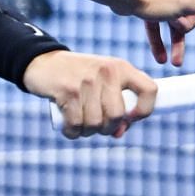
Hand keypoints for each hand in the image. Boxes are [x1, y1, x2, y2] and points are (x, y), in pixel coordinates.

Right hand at [25, 51, 156, 139]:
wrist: (44, 62)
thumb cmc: (79, 77)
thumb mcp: (102, 81)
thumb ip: (115, 104)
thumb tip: (120, 133)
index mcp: (121, 67)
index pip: (150, 90)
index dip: (145, 111)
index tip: (130, 119)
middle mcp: (107, 71)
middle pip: (118, 116)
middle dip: (107, 128)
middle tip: (96, 125)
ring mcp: (87, 81)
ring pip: (96, 124)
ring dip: (87, 132)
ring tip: (80, 123)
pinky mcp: (68, 90)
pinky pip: (76, 125)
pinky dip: (72, 132)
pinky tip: (69, 128)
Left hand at [121, 0, 194, 66]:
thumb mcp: (190, 6)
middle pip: (194, 15)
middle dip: (187, 28)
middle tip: (178, 25)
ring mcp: (164, 0)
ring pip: (175, 25)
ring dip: (176, 43)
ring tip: (175, 63)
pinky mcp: (149, 9)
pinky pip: (158, 29)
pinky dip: (160, 43)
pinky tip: (161, 59)